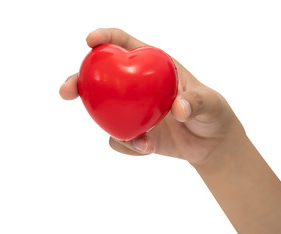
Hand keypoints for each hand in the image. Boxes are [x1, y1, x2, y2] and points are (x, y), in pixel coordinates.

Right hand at [59, 28, 244, 165]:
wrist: (209, 144)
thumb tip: (178, 108)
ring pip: (102, 110)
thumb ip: (198, 102)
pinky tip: (147, 149)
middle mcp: (135, 86)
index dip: (105, 38)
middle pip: (99, 77)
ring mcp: (130, 110)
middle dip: (78, 80)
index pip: (123, 44)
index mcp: (151, 66)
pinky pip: (118, 139)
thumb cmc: (212, 114)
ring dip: (106, 125)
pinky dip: (128, 146)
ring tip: (140, 143)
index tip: (90, 41)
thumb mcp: (212, 104)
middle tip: (68, 90)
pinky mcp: (131, 132)